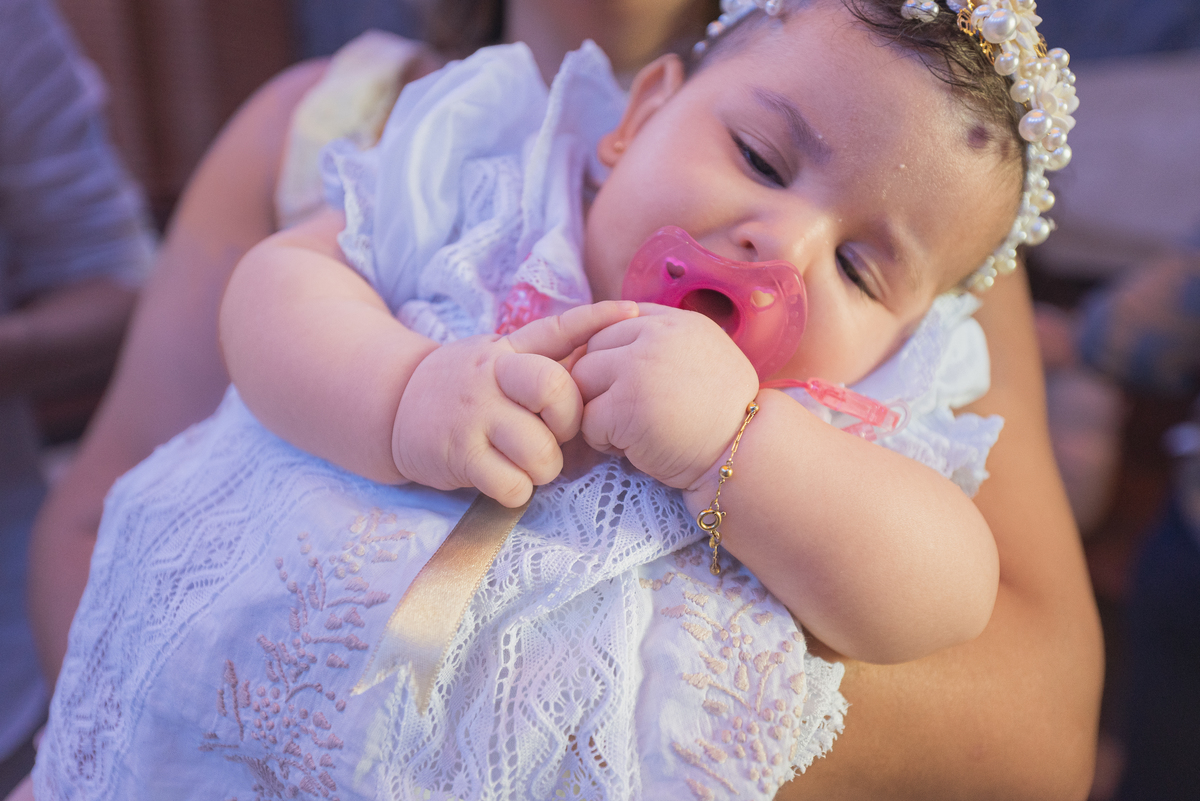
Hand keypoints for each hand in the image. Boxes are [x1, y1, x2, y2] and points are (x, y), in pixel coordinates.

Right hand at [392, 301, 637, 506]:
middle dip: (570, 422)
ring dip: (542, 468)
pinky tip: (501, 478)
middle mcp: (492, 375)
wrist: (395, 405)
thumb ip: (545, 352)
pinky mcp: (458, 454)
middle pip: (556, 391)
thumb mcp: (499, 355)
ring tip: (523, 462)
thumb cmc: (467, 386)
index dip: (596, 321)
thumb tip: (610, 338)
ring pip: (541, 452)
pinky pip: (513, 485)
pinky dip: (516, 490)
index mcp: (509, 350)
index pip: (558, 329)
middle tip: (556, 434)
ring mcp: (474, 415)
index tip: (632, 313)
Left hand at [571, 304, 758, 489]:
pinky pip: (587, 418)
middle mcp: (656, 335)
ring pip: (581, 380)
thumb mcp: (704, 356)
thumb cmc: (721, 415)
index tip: (629, 386)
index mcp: (676, 321)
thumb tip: (614, 342)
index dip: (614, 358)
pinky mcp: (625, 404)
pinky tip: (632, 447)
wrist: (743, 454)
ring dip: (596, 410)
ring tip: (628, 429)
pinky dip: (602, 440)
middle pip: (592, 349)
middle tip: (628, 412)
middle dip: (600, 384)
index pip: (615, 322)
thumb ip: (664, 341)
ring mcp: (638, 367)